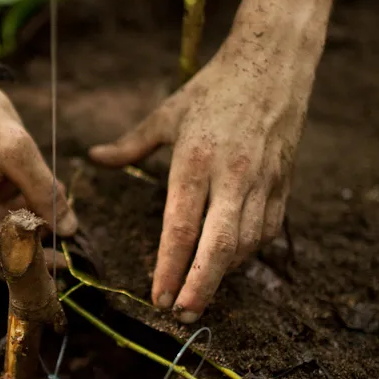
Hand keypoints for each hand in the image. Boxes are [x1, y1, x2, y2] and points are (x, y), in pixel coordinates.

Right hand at [0, 66, 76, 265]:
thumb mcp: (17, 147)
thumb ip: (44, 192)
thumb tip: (69, 229)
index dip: (35, 259)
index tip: (66, 263)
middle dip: (33, 233)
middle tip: (65, 220)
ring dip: (22, 216)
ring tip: (41, 190)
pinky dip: (8, 205)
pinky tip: (20, 184)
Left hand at [89, 21, 322, 322]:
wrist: (275, 63)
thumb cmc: (214, 88)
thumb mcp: (167, 113)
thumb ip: (130, 145)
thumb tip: (94, 158)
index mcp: (196, 160)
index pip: (180, 227)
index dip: (170, 267)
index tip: (159, 297)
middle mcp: (232, 176)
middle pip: (218, 247)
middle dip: (200, 288)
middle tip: (182, 315)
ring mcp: (262, 182)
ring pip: (245, 244)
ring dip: (223, 275)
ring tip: (200, 297)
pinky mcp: (284, 184)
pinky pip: (266, 231)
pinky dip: (248, 253)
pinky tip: (229, 263)